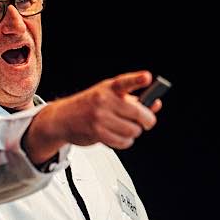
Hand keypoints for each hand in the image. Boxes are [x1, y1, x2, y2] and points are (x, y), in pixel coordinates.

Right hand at [23, 71, 162, 163]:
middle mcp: (104, 100)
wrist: (63, 118)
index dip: (137, 79)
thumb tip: (156, 104)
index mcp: (110, 87)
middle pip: (138, 113)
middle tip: (147, 122)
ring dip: (134, 133)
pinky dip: (126, 142)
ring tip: (127, 129)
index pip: (126, 82)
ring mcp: (100, 116)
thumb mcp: (111, 96)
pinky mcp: (97, 132)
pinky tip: (120, 136)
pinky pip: (123, 141)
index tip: (147, 77)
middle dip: (147, 121)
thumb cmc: (90, 105)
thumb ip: (134, 100)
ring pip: (132, 130)